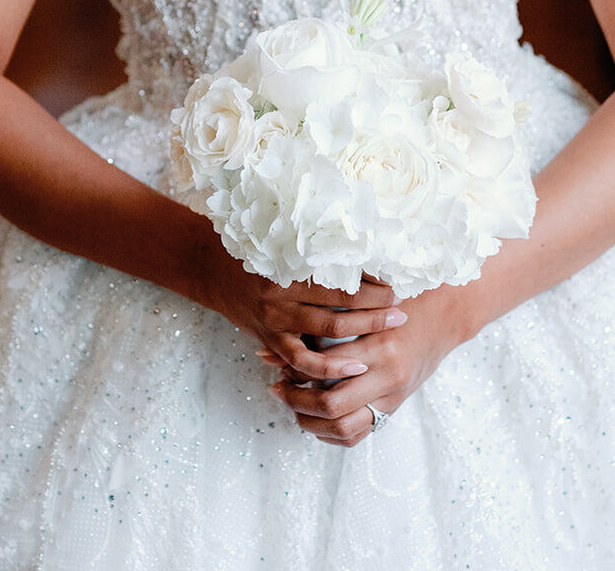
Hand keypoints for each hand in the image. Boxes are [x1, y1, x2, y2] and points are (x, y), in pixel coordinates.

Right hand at [198, 238, 407, 384]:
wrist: (213, 270)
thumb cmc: (256, 252)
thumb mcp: (284, 245)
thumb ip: (317, 253)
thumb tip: (365, 254)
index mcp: (291, 265)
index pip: (340, 277)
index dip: (371, 282)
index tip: (394, 282)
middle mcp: (283, 293)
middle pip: (340, 306)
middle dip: (376, 309)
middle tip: (401, 309)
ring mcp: (276, 320)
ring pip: (327, 333)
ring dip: (362, 332)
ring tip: (388, 332)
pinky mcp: (270, 340)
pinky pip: (302, 361)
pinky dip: (328, 368)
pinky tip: (353, 368)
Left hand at [262, 280, 472, 446]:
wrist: (445, 319)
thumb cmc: (403, 301)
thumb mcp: (372, 302)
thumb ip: (335, 313)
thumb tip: (293, 322)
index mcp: (381, 345)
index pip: (328, 364)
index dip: (298, 365)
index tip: (276, 359)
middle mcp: (387, 376)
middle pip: (332, 404)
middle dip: (298, 400)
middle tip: (278, 388)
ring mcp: (392, 397)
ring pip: (343, 427)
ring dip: (310, 422)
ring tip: (291, 405)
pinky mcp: (392, 409)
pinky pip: (357, 435)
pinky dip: (330, 433)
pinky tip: (313, 419)